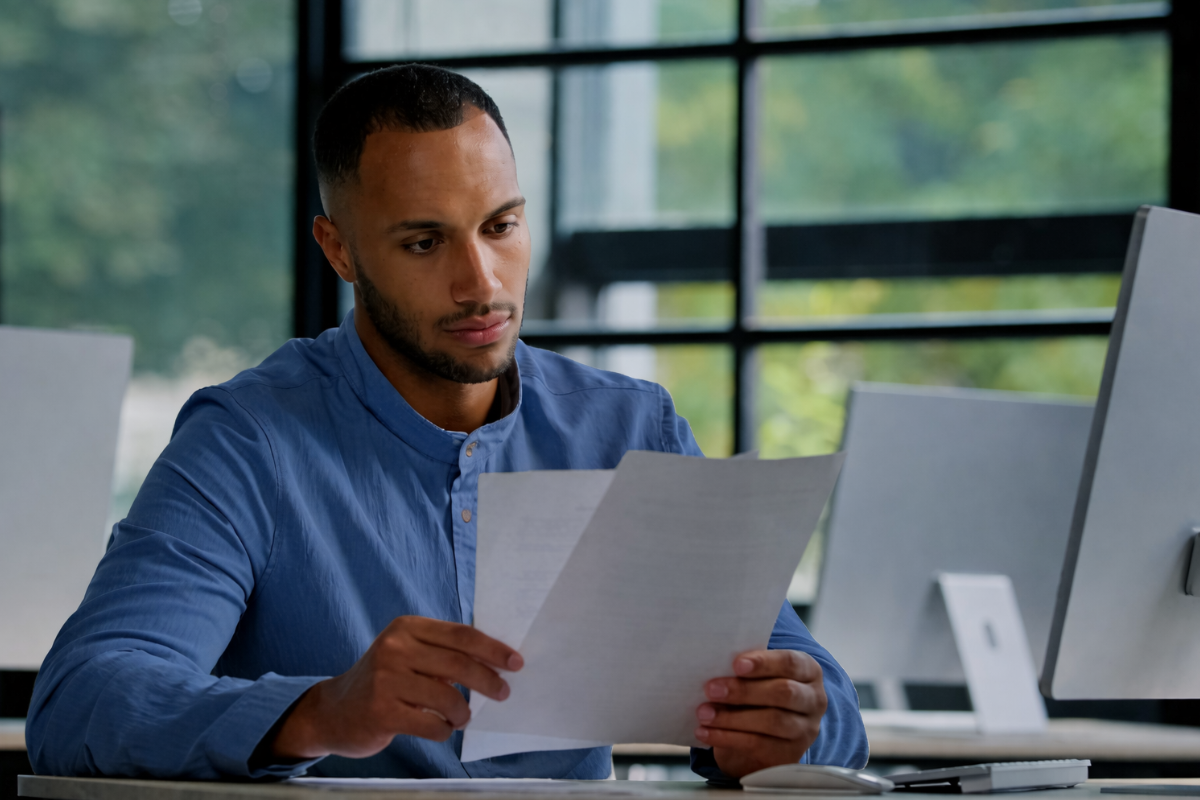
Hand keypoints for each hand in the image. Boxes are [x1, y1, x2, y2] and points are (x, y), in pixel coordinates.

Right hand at [272, 616, 522, 759]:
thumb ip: (444, 653)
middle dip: (488, 680)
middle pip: (459, 663)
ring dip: (463, 712)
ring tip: (461, 717)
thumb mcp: (408, 655)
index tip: (515, 662)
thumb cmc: (384, 681)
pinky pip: (432, 725)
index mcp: (406, 627)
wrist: (334, 711)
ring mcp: (386, 680)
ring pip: (448, 698)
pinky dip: (444, 730)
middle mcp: (394, 648)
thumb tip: (496, 662)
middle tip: (503, 693)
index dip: (492, 649)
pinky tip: (440, 728)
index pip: (461, 635)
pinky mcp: (382, 712)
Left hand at [695, 649, 826, 777]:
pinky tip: (705, 732)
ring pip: (772, 721)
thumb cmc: (760, 693)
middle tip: (711, 689)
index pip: (791, 663)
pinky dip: (727, 738)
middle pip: (784, 693)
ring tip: (704, 713)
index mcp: (808, 671)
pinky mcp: (789, 754)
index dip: (764, 663)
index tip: (736, 664)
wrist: (765, 733)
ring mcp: (805, 730)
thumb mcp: (760, 676)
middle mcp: (814, 700)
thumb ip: (747, 670)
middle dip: (744, 691)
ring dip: (732, 717)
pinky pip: (758, 746)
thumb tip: (715, 666)